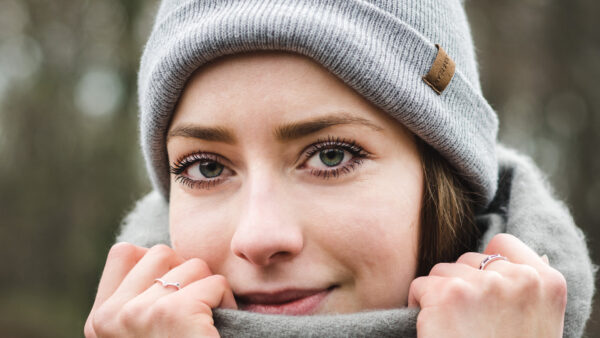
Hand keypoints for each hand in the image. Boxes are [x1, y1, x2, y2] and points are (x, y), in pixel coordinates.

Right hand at [84, 243, 236, 337]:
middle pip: (161, 253)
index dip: (157, 264)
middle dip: (187, 274)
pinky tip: (217, 328)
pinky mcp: (175, 314)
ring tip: (206, 322)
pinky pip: (214, 283)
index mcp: (100, 322)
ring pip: (193, 266)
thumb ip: (135, 303)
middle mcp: (112, 316)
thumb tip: (160, 256)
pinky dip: (226, 301)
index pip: (123, 253)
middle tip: (195, 307)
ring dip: (210, 289)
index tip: (173, 291)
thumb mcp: (138, 336)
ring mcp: (140, 314)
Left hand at [408, 233, 566, 337]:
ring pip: (443, 271)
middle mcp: (518, 278)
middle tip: (470, 322)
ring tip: (456, 328)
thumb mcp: (538, 323)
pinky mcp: (448, 294)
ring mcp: (483, 284)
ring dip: (441, 296)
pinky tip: (436, 329)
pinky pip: (421, 285)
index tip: (482, 292)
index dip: (486, 265)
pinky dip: (420, 306)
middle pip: (469, 259)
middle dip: (462, 285)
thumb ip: (529, 290)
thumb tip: (534, 258)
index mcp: (548, 283)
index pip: (504, 244)